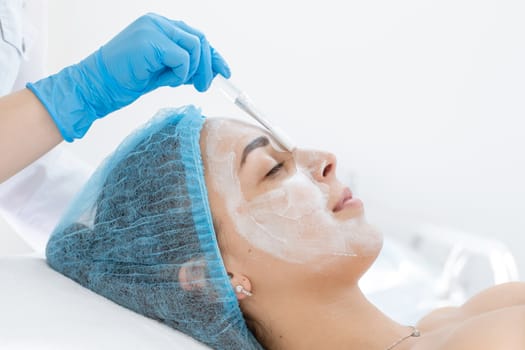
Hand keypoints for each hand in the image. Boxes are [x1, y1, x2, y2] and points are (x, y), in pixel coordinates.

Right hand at [27, 13, 230, 140]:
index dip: (213, 55)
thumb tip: (209, 71)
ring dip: (192, 71)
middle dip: (208, 65)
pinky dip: (181, 74)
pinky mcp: (150, 41)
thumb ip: (183, 67)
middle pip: (199, 39)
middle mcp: (157, 22)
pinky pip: (183, 58)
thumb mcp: (162, 73)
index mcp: (159, 26)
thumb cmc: (126, 80)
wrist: (97, 86)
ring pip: (195, 47)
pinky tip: (167, 81)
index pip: (195, 36)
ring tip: (178, 83)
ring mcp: (153, 29)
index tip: (224, 72)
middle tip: (203, 86)